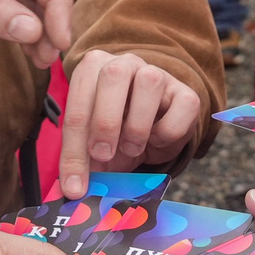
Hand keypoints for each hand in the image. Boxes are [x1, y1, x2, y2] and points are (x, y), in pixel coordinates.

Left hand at [58, 50, 204, 198]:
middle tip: (103, 154)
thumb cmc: (116, 134)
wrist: (152, 132)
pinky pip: (182, 104)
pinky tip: (157, 140)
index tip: (75, 183)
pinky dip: (168, 131)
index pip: (77, 100)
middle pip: (113, 74)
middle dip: (105, 121)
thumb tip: (69, 191)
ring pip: (149, 81)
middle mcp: (123, 63)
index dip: (73, 146)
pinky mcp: (185, 91)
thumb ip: (79, 162)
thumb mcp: (92, 146)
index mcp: (92, 69)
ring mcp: (157, 73)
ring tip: (132, 148)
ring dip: (137, 125)